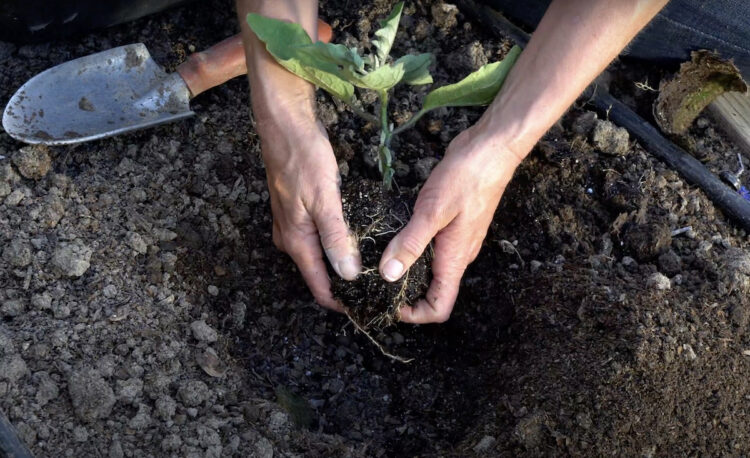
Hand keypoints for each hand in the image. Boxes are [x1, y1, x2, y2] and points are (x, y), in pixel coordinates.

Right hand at [255, 96, 360, 311]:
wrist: (284, 126)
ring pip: (319, 255)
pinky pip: (318, 237)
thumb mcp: (324, 200)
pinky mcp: (298, 211)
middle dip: (344, 283)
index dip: (341, 302)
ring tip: (373, 266)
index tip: (366, 308)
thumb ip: (336, 239)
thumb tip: (348, 275)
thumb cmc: (303, 159)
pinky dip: (336, 243)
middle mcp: (290, 239)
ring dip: (341, 262)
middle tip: (377, 286)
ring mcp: (292, 225)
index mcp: (296, 241)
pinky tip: (357, 239)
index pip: (319, 287)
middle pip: (319, 274)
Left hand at [378, 123, 523, 322]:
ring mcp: (456, 239)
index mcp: (454, 259)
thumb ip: (411, 243)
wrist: (491, 149)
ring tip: (378, 259)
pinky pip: (431, 246)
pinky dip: (412, 247)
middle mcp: (457, 255)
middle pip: (432, 291)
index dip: (414, 314)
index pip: (439, 307)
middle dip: (405, 293)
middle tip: (374, 282)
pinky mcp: (451, 223)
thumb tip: (389, 275)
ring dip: (407, 270)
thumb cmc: (467, 177)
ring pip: (431, 269)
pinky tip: (394, 234)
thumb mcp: (433, 211)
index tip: (389, 304)